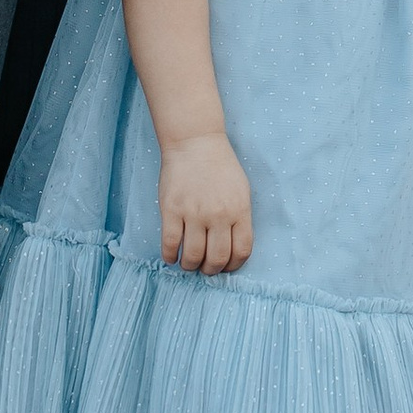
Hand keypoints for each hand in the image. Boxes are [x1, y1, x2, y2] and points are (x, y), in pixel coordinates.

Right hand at [159, 134, 252, 275]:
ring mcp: (194, 212)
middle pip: (217, 258)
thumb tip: (234, 247)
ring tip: (188, 264)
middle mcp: (219, 214)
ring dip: (191, 266)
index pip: (242, 250)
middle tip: (205, 268)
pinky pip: (170, 243)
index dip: (234, 266)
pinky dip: (170, 256)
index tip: (226, 268)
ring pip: (193, 256)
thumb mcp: (241, 190)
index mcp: (239, 210)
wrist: (195, 142)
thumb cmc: (220, 166)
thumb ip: (240, 218)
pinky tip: (171, 257)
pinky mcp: (172, 209)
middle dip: (211, 270)